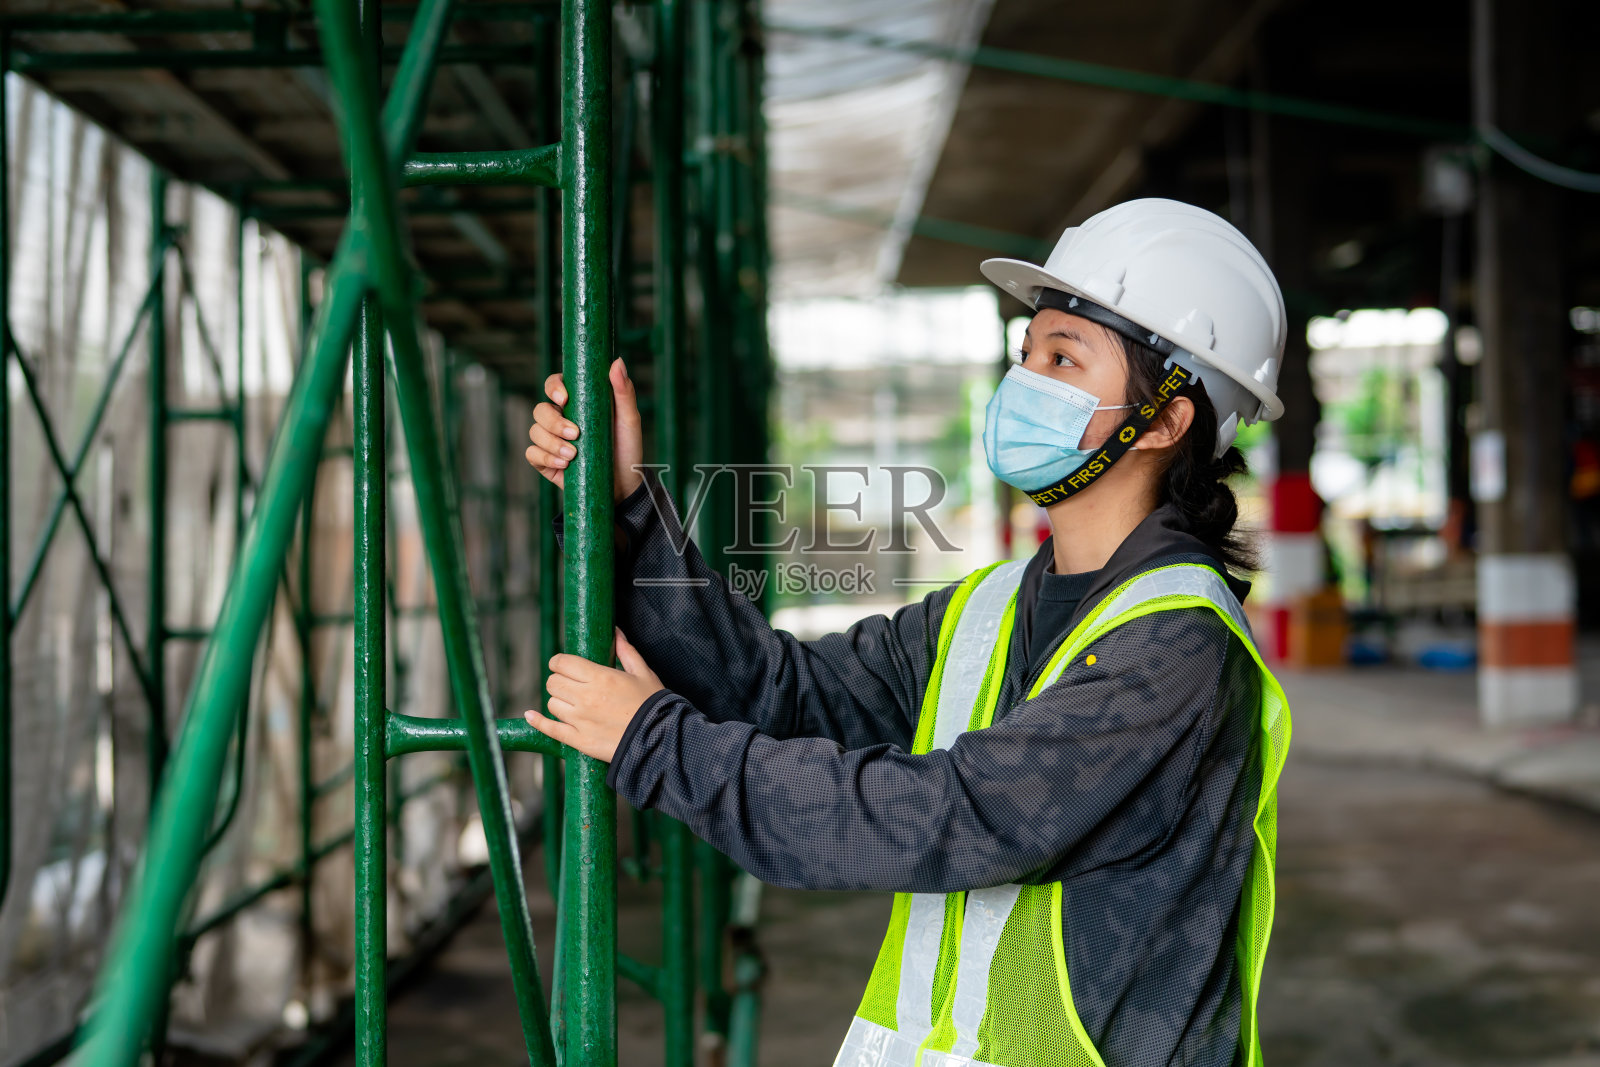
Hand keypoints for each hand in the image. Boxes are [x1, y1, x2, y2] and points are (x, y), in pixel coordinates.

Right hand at [525, 358, 644, 501]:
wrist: (625, 483)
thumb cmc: (627, 447)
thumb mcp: (629, 419)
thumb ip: (624, 391)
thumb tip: (617, 362)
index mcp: (576, 402)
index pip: (554, 385)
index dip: (553, 387)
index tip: (564, 398)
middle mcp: (560, 418)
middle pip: (540, 409)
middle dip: (553, 422)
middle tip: (575, 434)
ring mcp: (551, 440)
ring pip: (534, 431)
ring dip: (551, 442)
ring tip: (572, 455)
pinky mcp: (546, 461)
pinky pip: (532, 454)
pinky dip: (545, 457)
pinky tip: (564, 464)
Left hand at [525, 629, 662, 761]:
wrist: (659, 741)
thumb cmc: (654, 706)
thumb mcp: (644, 674)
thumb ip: (626, 652)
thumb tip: (616, 632)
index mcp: (600, 677)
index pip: (563, 663)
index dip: (560, 662)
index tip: (563, 665)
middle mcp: (586, 697)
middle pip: (553, 682)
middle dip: (559, 680)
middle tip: (569, 683)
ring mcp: (580, 720)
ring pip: (552, 703)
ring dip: (558, 700)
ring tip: (570, 702)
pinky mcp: (579, 740)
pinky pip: (551, 729)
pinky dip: (538, 722)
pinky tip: (531, 716)